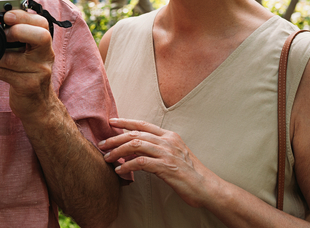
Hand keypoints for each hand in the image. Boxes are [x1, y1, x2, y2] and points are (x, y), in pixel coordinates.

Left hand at [0, 9, 55, 118]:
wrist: (39, 105)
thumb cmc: (29, 73)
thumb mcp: (29, 53)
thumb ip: (19, 36)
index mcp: (44, 44)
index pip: (41, 23)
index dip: (23, 16)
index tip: (7, 16)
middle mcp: (45, 55)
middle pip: (41, 36)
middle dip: (19, 30)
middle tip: (3, 34)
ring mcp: (39, 72)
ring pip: (15, 59)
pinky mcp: (28, 86)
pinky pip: (4, 74)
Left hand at [99, 118, 219, 207]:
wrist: (207, 187)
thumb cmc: (189, 173)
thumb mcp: (174, 155)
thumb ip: (156, 150)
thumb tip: (133, 151)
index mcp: (170, 136)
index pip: (143, 124)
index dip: (125, 122)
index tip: (111, 122)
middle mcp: (168, 141)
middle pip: (135, 134)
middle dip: (115, 138)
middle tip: (102, 144)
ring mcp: (167, 153)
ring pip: (135, 145)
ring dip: (118, 151)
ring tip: (107, 158)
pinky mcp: (166, 167)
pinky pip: (140, 163)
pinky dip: (127, 165)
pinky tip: (120, 170)